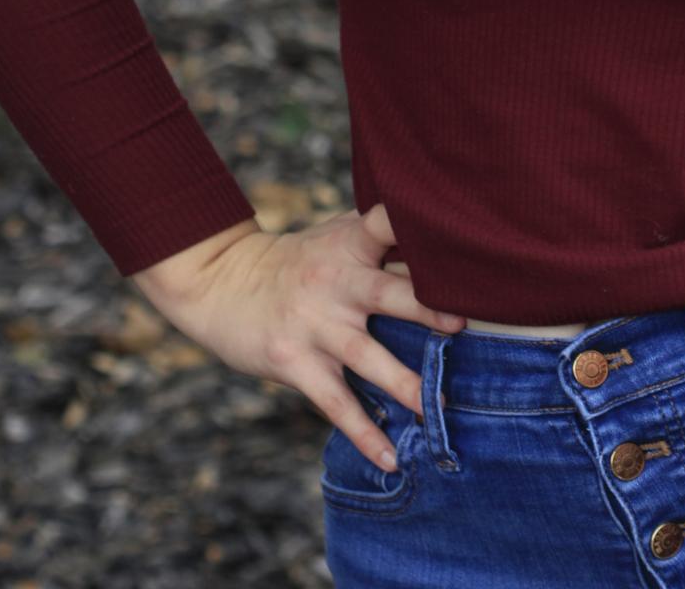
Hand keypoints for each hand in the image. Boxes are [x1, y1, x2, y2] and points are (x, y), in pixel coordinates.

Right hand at [129, 203, 468, 471]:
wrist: (222, 284)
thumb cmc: (297, 260)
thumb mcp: (334, 235)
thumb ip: (381, 236)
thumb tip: (443, 235)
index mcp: (350, 243)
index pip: (386, 224)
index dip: (415, 227)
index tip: (454, 241)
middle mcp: (335, 282)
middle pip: (388, 292)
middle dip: (426, 308)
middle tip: (462, 325)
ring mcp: (315, 325)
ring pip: (366, 355)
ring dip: (404, 382)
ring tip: (438, 406)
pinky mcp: (295, 362)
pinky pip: (336, 403)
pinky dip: (364, 433)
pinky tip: (390, 459)